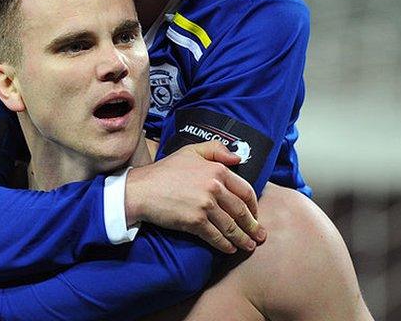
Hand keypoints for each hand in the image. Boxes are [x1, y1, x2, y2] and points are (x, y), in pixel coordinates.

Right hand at [125, 141, 264, 252]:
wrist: (141, 189)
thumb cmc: (164, 170)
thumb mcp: (190, 151)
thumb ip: (216, 150)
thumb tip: (238, 158)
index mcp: (217, 170)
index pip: (245, 190)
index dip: (253, 206)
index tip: (255, 214)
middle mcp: (214, 187)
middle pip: (241, 211)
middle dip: (252, 226)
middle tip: (259, 235)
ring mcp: (205, 205)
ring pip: (231, 226)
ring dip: (242, 239)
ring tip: (248, 246)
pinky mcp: (195, 222)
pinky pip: (215, 236)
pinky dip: (225, 245)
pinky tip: (229, 249)